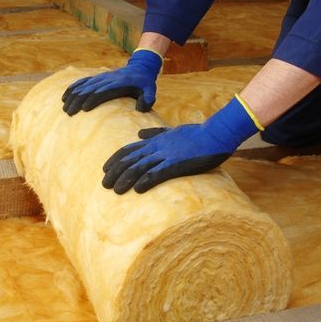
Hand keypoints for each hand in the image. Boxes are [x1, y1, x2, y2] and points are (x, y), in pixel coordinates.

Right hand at [62, 49, 161, 114]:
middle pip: (89, 89)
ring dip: (73, 95)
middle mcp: (107, 79)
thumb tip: (141, 109)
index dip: (93, 99)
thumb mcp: (151, 90)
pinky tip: (65, 95)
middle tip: (69, 113)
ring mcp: (101, 78)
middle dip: (78, 100)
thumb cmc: (145, 83)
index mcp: (118, 84)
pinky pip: (82, 81)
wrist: (140, 68)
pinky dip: (73, 88)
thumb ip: (148, 99)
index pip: (103, 91)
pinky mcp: (97, 78)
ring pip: (83, 85)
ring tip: (64, 107)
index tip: (84, 109)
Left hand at [102, 96, 260, 193]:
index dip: (115, 159)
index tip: (105, 169)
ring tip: (115, 190)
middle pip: (130, 159)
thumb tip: (139, 134)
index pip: (129, 149)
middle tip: (104, 184)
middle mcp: (157, 148)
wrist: (216, 134)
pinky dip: (146, 180)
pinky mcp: (177, 164)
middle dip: (115, 172)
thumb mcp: (172, 131)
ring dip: (126, 179)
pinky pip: (158, 173)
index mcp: (155, 141)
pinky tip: (138, 189)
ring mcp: (166, 155)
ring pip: (140, 167)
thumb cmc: (197, 134)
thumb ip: (155, 134)